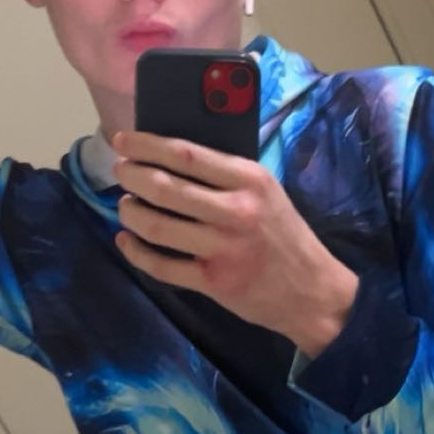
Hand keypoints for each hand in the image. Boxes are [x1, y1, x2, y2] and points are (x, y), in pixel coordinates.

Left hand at [111, 131, 357, 354]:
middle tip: (121, 172)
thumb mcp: (267, 192)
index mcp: (250, 180)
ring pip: (156, 225)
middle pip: (164, 187)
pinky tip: (128, 241)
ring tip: (126, 206)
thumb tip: (173, 156)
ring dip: (130, 213)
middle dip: (132, 176)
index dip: (146, 145)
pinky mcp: (213, 281)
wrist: (312, 293)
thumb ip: (228, 175)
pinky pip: (161, 265)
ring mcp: (222, 248)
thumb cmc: (285, 236)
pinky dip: (136, 252)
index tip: (124, 140)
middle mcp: (235, 211)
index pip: (186, 154)